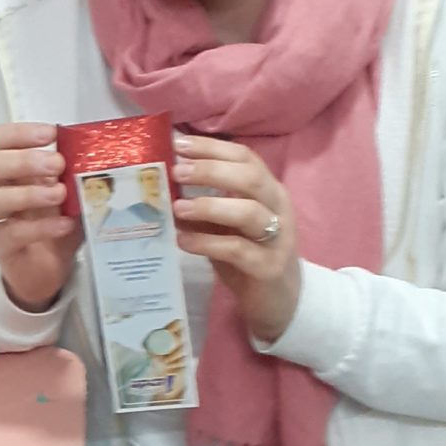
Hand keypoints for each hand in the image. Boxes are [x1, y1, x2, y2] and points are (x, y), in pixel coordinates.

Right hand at [0, 123, 80, 312]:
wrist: (46, 271)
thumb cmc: (55, 225)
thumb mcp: (70, 195)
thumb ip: (77, 175)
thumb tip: (105, 153)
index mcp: (12, 169)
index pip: (0, 140)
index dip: (20, 133)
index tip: (50, 133)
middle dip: (26, 160)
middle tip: (58, 163)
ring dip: (31, 192)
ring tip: (60, 193)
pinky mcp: (2, 245)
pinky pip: (14, 232)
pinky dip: (41, 227)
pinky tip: (64, 224)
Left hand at [172, 136, 300, 344]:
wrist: (279, 301)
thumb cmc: (249, 256)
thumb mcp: (226, 226)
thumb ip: (205, 205)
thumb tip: (165, 185)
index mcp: (268, 191)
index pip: (245, 157)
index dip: (213, 148)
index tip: (180, 144)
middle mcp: (277, 208)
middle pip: (250, 177)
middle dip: (211, 170)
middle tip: (177, 171)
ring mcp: (278, 237)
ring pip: (248, 212)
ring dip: (210, 206)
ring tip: (178, 208)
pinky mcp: (268, 267)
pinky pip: (238, 250)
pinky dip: (208, 243)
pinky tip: (184, 241)